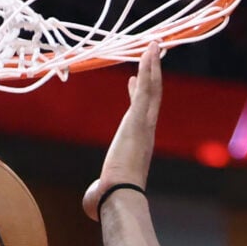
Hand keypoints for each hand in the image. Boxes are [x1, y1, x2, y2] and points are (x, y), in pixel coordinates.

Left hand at [83, 48, 162, 217]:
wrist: (120, 197)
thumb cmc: (111, 199)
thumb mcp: (104, 189)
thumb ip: (99, 190)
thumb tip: (92, 201)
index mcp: (138, 144)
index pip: (140, 115)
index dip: (138, 96)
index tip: (133, 81)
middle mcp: (145, 131)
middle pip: (152, 97)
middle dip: (153, 74)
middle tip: (152, 54)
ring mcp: (144, 124)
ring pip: (152, 88)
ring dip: (153, 65)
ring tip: (154, 44)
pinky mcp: (139, 120)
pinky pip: (147, 89)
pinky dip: (149, 70)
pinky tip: (149, 52)